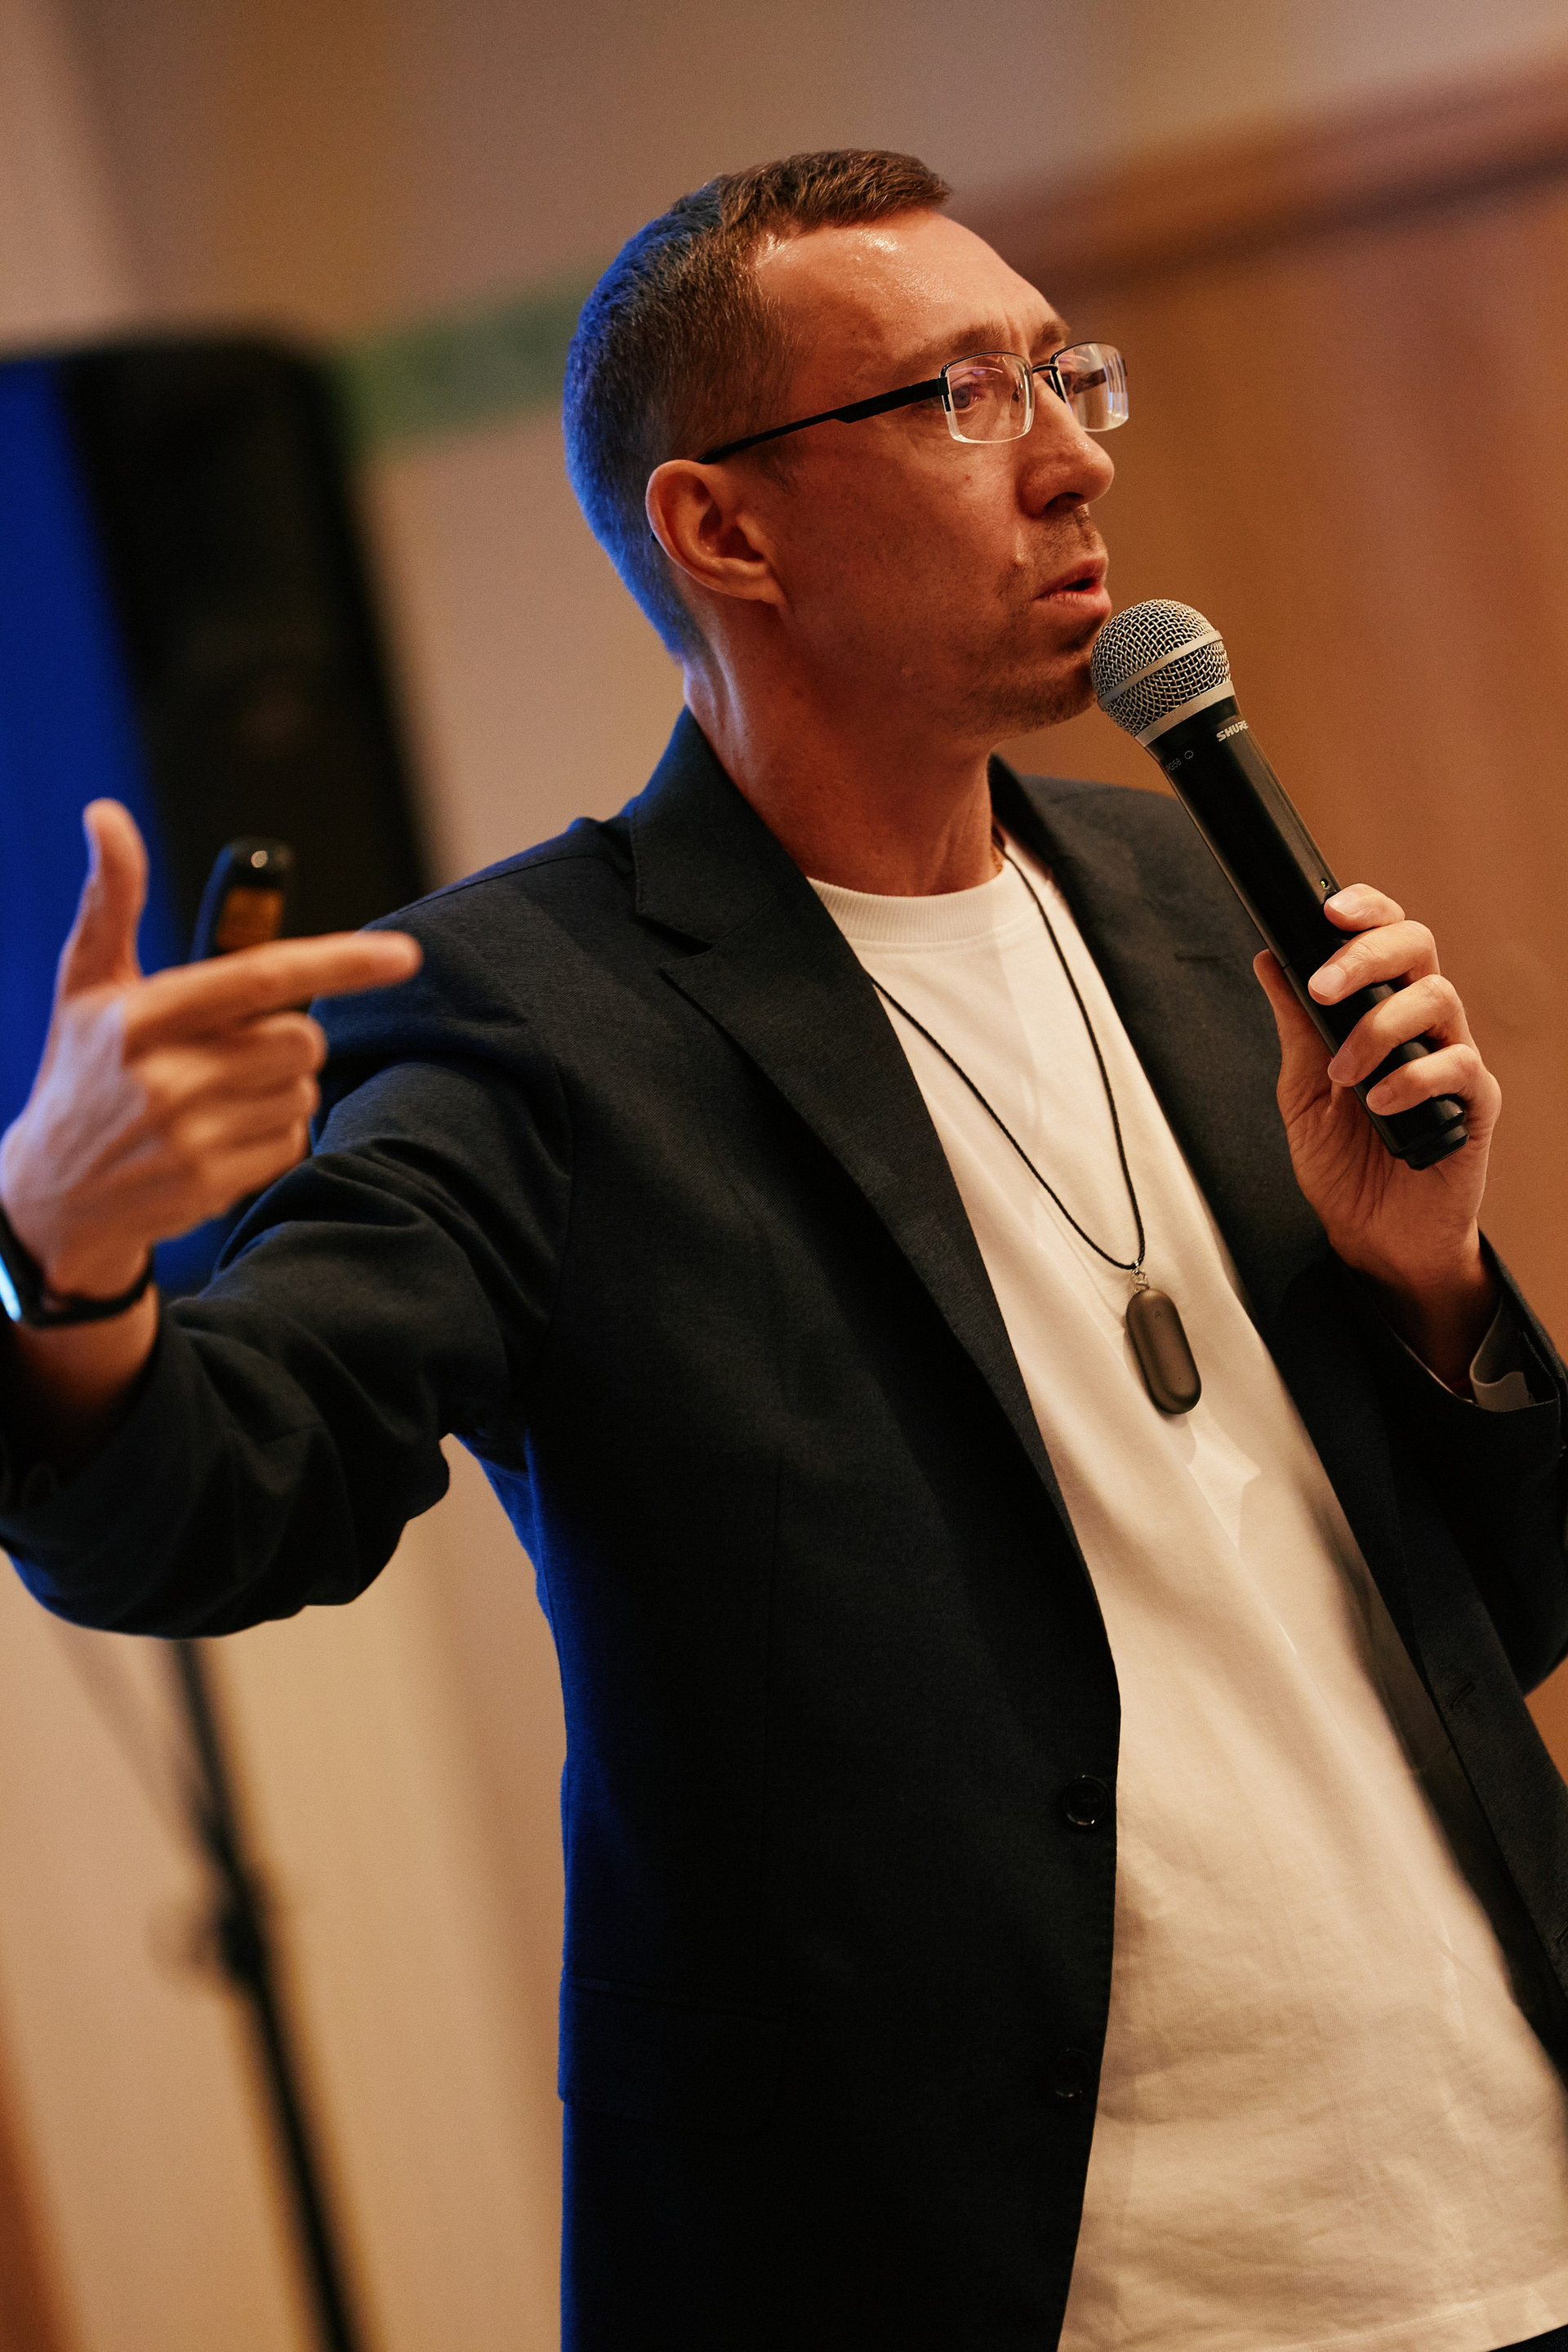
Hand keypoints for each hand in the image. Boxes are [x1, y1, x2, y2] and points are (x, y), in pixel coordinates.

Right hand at [0, 800, 420, 1303]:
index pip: (261, 978)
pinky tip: (219, 1138)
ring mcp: (190, 1137)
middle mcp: (166, 1076)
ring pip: (302, 1090)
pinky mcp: (209, 1185)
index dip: (341, 962)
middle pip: (302, 1039)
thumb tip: (105, 814)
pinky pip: (291, 1140)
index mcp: (141, 1016)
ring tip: (215, 1096)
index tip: (405, 956)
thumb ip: (112, 899)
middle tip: (233, 1047)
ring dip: (278, 1087)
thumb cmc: (85, 1071)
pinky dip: (271, 1134)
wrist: (51, 1192)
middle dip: (286, 1037)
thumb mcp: (87, 985)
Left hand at [1253, 883, 1500, 1388]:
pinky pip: (1457, 1067)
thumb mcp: (1300, 1091)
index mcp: (1383, 1011)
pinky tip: (1379, 1103)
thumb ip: (1295, 1027)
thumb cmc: (1346, 1165)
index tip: (1328, 909)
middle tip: (1324, 988)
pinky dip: (1411, 1078)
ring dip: (1379, 1030)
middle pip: (1419, 948)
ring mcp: (1452, 1059)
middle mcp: (1423, 1025)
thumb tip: (1270, 961)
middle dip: (1367, 956)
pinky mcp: (1474, 1103)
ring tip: (1344, 1075)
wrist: (1374, 1237)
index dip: (1366, 911)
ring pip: (1438, 1000)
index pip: (1386, 937)